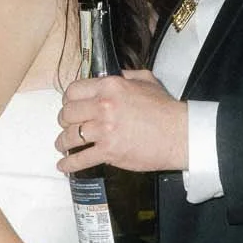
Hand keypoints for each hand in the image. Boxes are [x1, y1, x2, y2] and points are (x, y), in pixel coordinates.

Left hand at [58, 71, 189, 175]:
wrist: (179, 134)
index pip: (73, 90)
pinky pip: (80, 159)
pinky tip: (64, 166)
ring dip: (63, 142)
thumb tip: (109, 77)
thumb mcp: (146, 80)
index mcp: (110, 87)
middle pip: (68, 114)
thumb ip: (125, 76)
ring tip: (63, 145)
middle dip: (64, 121)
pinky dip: (69, 163)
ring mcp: (104, 130)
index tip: (70, 106)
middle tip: (68, 126)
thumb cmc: (165, 108)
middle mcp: (103, 106)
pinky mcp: (108, 151)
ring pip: (70, 136)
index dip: (68, 100)